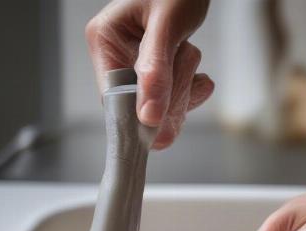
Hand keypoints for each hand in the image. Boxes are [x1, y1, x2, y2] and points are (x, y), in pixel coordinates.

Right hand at [86, 0, 213, 149]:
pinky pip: (175, 99)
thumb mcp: (168, 24)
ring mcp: (137, 65)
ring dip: (184, 87)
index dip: (138, 119)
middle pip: (141, 106)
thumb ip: (156, 69)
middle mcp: (117, 55)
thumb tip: (148, 116)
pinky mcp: (157, 73)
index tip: (161, 131)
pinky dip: (192, 91)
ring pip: (162, 104)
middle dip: (171, 95)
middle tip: (186, 68)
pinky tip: (200, 77)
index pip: (114, 99)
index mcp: (105, 40)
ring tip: (188, 53)